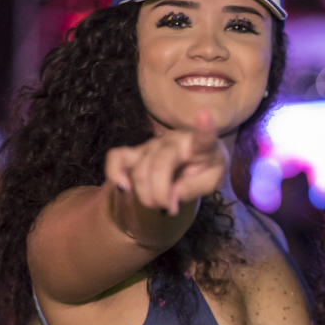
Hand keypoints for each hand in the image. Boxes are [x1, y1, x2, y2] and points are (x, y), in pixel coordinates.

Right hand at [105, 111, 226, 215]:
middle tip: (169, 209)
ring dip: (145, 194)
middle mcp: (173, 140)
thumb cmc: (203, 170)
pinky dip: (115, 173)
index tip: (204, 114)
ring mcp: (152, 144)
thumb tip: (170, 198)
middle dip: (160, 195)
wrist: (191, 164)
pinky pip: (116, 157)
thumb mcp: (209, 183)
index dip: (204, 128)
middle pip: (159, 166)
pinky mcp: (135, 151)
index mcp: (199, 145)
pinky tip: (124, 188)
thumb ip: (193, 189)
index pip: (203, 137)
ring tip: (157, 205)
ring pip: (139, 169)